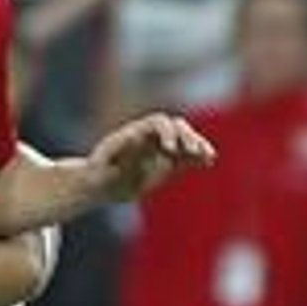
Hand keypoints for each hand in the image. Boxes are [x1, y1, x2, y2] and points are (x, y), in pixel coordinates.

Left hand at [88, 112, 214, 200]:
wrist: (102, 183)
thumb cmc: (98, 172)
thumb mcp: (100, 166)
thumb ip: (112, 155)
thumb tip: (128, 140)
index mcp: (138, 131)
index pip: (159, 123)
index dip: (168, 132)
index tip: (170, 149)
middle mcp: (153, 136)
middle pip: (177, 127)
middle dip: (187, 137)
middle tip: (194, 152)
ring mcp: (162, 148)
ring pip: (186, 140)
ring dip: (198, 145)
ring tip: (209, 156)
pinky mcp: (169, 161)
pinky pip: (187, 156)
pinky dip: (198, 158)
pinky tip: (208, 163)